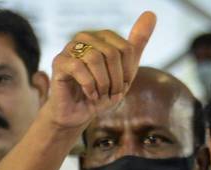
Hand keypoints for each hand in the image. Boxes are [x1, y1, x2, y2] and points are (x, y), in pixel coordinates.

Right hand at [45, 11, 155, 131]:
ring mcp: (70, 48)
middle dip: (116, 80)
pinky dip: (90, 86)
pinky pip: (78, 68)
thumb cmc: (102, 92)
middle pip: (112, 53)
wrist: (81, 113)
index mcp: (102, 37)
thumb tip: (151, 13)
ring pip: (95, 58)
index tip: (122, 85)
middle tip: (111, 92)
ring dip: (103, 84)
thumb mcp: (125, 70)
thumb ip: (137, 43)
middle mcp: (85, 37)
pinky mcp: (59, 62)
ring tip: (100, 94)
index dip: (127, 72)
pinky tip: (90, 94)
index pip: (125, 48)